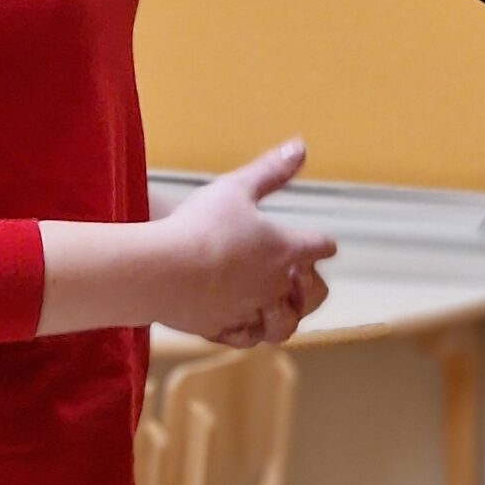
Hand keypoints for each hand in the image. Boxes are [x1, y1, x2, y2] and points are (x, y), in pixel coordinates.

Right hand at [157, 140, 335, 344]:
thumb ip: (270, 170)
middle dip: (310, 286)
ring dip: (284, 315)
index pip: (320, 246)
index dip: (322, 243)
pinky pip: (247, 338)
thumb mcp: (236, 188)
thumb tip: (301, 146)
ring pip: (284, 325)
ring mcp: (250, 312)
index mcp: (285, 249)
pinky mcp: (223, 330)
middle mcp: (276, 286)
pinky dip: (250, 331)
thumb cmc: (201, 225)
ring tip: (272, 304)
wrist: (162, 270)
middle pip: (314, 294)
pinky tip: (241, 320)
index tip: (321, 242)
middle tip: (297, 274)